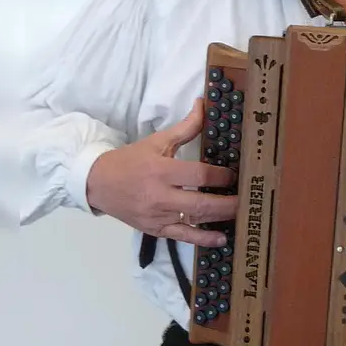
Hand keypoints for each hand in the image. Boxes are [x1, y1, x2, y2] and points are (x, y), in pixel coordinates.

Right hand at [85, 99, 235, 247]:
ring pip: (195, 221)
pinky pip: (183, 237)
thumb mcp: (157, 141)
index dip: (222, 176)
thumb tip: (203, 105)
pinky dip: (203, 240)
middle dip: (228, 202)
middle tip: (247, 198)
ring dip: (220, 218)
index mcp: (162, 171)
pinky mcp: (156, 230)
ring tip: (240, 213)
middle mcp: (160, 196)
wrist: (98, 184)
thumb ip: (185, 128)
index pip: (200, 176)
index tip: (235, 174)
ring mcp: (158, 216)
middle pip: (202, 203)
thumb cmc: (130, 161)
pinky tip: (221, 239)